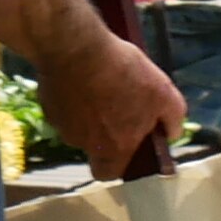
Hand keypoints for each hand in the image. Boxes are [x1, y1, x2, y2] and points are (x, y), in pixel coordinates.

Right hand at [47, 23, 186, 172]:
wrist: (76, 48)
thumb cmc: (123, 73)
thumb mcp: (163, 91)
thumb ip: (172, 117)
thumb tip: (172, 132)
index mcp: (113, 147)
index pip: (109, 173)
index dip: (117, 164)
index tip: (127, 146)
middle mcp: (84, 143)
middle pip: (93, 148)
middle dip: (102, 133)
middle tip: (114, 110)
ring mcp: (62, 125)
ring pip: (77, 126)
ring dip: (88, 111)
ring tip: (100, 84)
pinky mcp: (48, 104)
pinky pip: (63, 107)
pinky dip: (72, 96)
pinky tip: (82, 75)